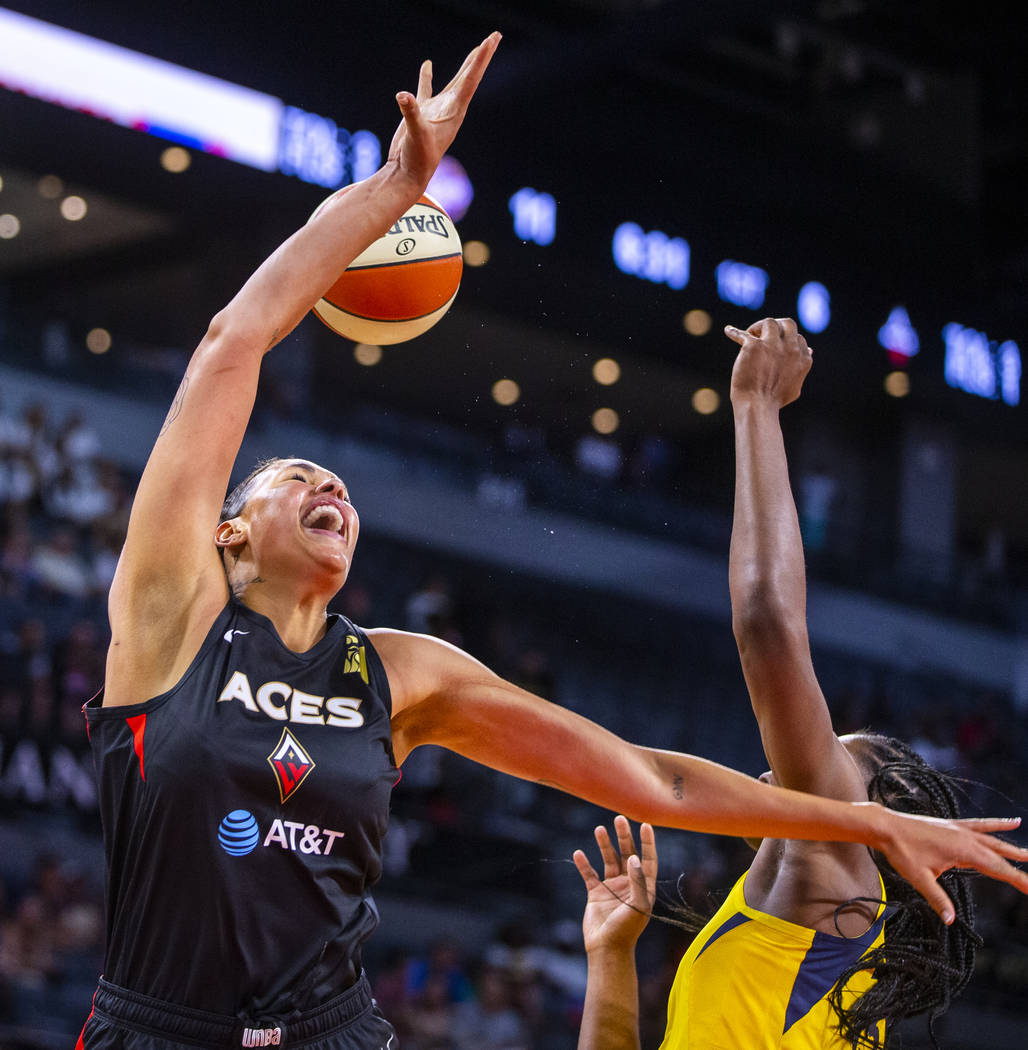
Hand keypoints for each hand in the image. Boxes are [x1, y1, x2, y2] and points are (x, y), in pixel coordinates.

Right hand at [387, 32, 500, 188]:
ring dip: (466, 64)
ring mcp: (437, 109)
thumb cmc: (417, 158)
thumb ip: (411, 113)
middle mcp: (450, 108)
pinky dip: (426, 77)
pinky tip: (428, 64)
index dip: (480, 60)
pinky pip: (427, 89)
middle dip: (482, 57)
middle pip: (470, 76)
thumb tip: (403, 96)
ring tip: (477, 48)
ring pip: (455, 80)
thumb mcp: (416, 135)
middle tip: (495, 37)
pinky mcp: (422, 112)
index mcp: (454, 111)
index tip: (489, 41)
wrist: (408, 174)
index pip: (470, 80)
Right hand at [574, 816, 656, 954]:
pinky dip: (584, 864)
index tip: (645, 824)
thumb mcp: (638, 905)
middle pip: (627, 854)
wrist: (607, 949)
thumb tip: (633, 857)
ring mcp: (612, 888)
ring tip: (599, 829)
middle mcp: (629, 884)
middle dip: (624, 837)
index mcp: (644, 887)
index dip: (648, 842)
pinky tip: (579, 853)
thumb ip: (637, 881)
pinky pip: (589, 874)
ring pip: (608, 860)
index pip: (647, 860)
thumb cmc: (627, 930)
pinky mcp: (596, 894)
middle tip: (619, 819)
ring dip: (604, 845)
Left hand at [725, 316, 811, 408]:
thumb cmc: (774, 401)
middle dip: (778, 326)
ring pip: (769, 322)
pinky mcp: (754, 346)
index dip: (786, 340)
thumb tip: (810, 351)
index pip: (798, 338)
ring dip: (759, 327)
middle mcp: (790, 349)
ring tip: (751, 335)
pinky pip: (743, 333)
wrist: (757, 406)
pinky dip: (734, 332)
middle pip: (788, 324)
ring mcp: (772, 345)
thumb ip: (801, 367)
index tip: (775, 345)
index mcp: (802, 358)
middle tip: (766, 333)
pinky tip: (728, 331)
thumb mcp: (795, 385)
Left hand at [873, 807, 1027, 923]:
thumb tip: (950, 920)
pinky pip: (980, 825)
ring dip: (1012, 848)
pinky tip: (1012, 822)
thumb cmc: (901, 851)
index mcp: (962, 849)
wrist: (885, 826)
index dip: (1017, 879)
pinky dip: (997, 824)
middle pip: (999, 854)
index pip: (997, 868)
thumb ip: (937, 898)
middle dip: (1019, 866)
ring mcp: (960, 829)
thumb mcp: (918, 878)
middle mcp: (965, 837)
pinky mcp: (953, 825)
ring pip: (993, 840)